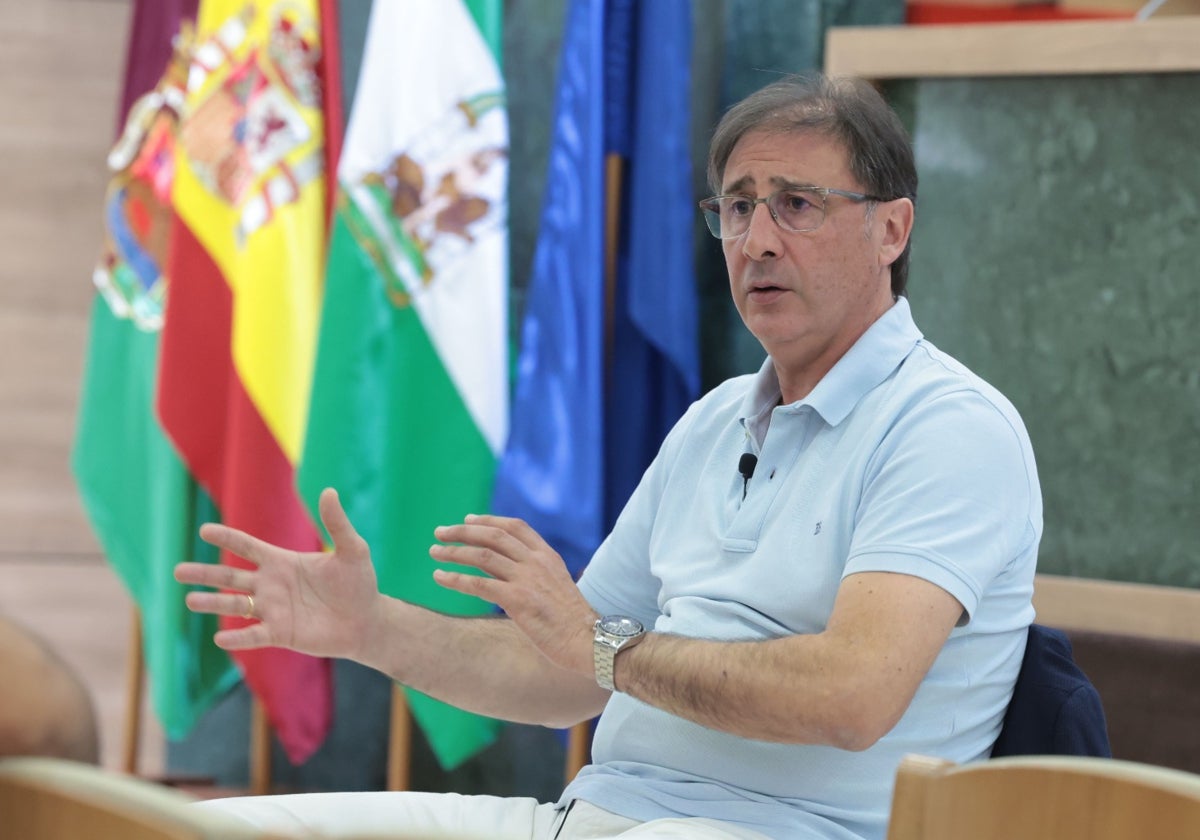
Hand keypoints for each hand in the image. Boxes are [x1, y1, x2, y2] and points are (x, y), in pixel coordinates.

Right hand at [174, 488, 382, 660]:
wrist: (366, 620)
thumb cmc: (359, 583)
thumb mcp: (352, 550)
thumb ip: (337, 523)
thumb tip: (328, 490)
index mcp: (283, 562)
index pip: (248, 547)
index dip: (227, 539)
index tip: (204, 531)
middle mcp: (271, 585)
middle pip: (231, 578)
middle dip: (205, 574)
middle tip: (177, 571)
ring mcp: (273, 610)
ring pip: (235, 606)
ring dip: (213, 603)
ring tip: (190, 600)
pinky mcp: (281, 634)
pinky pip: (254, 635)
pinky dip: (238, 637)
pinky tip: (220, 638)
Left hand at [430, 515, 597, 676]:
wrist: (588, 641)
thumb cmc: (572, 622)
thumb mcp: (557, 587)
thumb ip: (535, 575)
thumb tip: (507, 575)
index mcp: (548, 556)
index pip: (514, 526)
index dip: (488, 520)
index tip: (467, 520)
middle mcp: (536, 562)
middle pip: (493, 535)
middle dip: (462, 531)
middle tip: (440, 532)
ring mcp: (527, 579)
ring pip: (482, 556)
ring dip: (453, 552)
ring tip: (434, 552)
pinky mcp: (517, 600)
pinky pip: (478, 584)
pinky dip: (455, 579)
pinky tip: (440, 578)